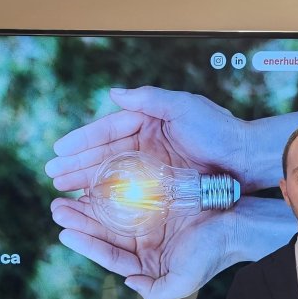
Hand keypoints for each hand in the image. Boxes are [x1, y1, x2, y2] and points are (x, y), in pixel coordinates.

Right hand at [44, 86, 246, 191]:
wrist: (246, 159)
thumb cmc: (219, 130)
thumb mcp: (184, 106)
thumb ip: (149, 98)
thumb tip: (113, 93)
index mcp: (149, 123)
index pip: (107, 131)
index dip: (82, 140)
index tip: (58, 149)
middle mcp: (147, 146)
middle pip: (104, 155)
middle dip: (76, 165)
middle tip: (51, 175)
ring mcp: (154, 169)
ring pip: (111, 176)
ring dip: (86, 182)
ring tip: (62, 190)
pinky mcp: (162, 190)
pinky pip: (128, 194)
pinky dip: (107, 198)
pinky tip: (90, 204)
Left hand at [50, 196, 232, 298]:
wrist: (237, 224)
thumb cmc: (212, 254)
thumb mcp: (182, 281)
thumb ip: (155, 292)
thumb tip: (129, 282)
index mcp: (146, 261)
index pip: (109, 255)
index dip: (85, 244)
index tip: (64, 233)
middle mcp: (144, 240)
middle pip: (104, 231)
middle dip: (78, 220)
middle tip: (56, 208)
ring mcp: (148, 218)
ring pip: (110, 212)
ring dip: (87, 205)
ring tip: (64, 196)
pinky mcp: (156, 197)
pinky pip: (126, 192)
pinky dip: (108, 189)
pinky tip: (91, 182)